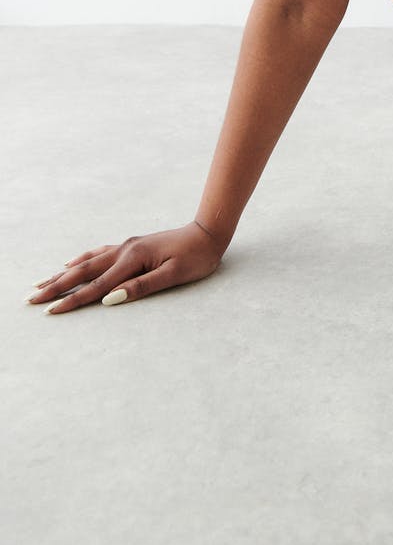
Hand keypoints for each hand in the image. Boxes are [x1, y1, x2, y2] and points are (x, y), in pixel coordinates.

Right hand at [26, 221, 223, 314]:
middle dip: (56, 287)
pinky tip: (71, 263)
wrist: (209, 232)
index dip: (73, 300)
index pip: (96, 286)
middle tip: (30, 299)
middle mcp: (124, 250)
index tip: (51, 311)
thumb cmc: (196, 257)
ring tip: (41, 284)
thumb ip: (141, 287)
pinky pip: (99, 253)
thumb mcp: (174, 275)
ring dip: (63, 274)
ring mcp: (126, 246)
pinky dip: (81, 259)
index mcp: (133, 259)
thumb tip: (110, 299)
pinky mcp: (131, 246)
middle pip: (83, 272)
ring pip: (87, 262)